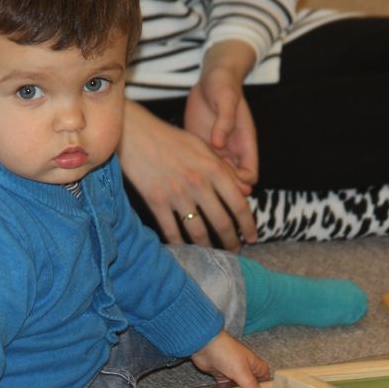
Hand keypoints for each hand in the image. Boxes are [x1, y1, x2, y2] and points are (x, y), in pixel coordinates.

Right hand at [118, 100, 257, 250]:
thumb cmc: (172, 139)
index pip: (239, 204)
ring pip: (198, 232)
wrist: (135, 133)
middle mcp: (198, 184)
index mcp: (214, 169)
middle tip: (235, 252)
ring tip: (212, 254)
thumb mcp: (204, 148)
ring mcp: (176, 195)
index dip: (248, 225)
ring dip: (208, 247)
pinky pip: (172, 230)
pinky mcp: (156, 202)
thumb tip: (247, 192)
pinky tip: (185, 249)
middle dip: (231, 242)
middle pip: (221, 222)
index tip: (253, 238)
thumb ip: (226, 170)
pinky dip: (179, 244)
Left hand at [184, 40, 259, 186]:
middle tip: (203, 181)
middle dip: (221, 188)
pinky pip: (198, 167)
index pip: (249, 175)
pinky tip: (180, 168)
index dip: (240, 181)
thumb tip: (219, 144)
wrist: (211, 77)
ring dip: (205, 182)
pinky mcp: (198, 148)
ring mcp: (215, 151)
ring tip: (189, 176)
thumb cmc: (223, 85)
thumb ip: (225, 120)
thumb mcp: (226, 99)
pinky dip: (192, 172)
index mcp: (245, 143)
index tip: (224, 175)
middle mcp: (232, 152)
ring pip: (214, 179)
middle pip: (231, 183)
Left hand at [191, 331, 269, 387]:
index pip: (265, 377)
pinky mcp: (221, 376)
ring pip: (239, 387)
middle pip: (252, 384)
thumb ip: (251, 386)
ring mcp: (233, 373)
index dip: (267, 387)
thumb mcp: (242, 371)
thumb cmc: (227, 354)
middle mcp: (245, 368)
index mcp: (254, 364)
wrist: (205, 346)